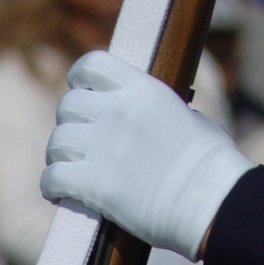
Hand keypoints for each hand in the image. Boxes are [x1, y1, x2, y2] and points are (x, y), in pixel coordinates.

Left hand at [42, 51, 254, 259]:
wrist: (210, 200)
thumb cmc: (212, 163)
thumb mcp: (192, 120)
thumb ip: (166, 115)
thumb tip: (166, 121)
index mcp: (144, 89)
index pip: (92, 64)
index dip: (81, 78)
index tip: (84, 92)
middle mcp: (117, 111)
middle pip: (68, 105)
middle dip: (71, 122)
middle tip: (80, 140)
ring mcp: (102, 146)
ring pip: (56, 141)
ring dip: (60, 155)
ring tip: (69, 168)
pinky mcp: (92, 183)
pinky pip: (51, 178)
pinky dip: (51, 187)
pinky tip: (59, 194)